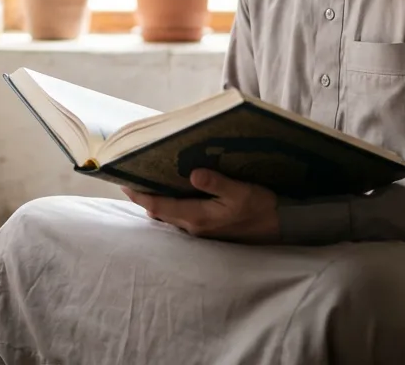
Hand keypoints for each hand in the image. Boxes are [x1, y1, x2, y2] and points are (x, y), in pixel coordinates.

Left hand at [121, 168, 279, 243]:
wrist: (280, 226)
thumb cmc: (261, 208)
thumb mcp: (241, 191)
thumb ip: (216, 183)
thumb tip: (193, 174)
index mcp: (198, 216)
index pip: (158, 206)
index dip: (139, 195)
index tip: (124, 182)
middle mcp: (194, 227)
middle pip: (158, 213)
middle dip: (143, 197)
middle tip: (131, 178)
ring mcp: (200, 230)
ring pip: (168, 217)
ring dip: (156, 202)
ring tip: (147, 182)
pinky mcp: (207, 229)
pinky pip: (179, 218)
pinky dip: (169, 206)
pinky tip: (173, 192)